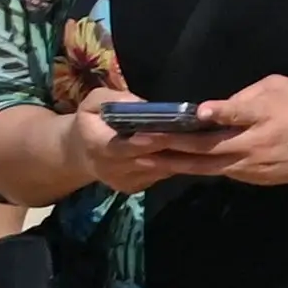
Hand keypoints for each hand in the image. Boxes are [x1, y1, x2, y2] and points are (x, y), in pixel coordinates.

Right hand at [54, 98, 214, 194]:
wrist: (80, 152)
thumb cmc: (91, 121)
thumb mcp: (94, 103)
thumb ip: (114, 100)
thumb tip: (141, 104)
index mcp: (97, 145)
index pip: (123, 148)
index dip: (147, 142)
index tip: (167, 134)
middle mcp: (111, 168)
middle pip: (148, 160)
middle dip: (175, 148)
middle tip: (202, 136)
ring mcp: (124, 181)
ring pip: (159, 170)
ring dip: (184, 158)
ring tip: (207, 142)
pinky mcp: (135, 187)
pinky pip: (161, 175)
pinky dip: (179, 163)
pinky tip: (198, 151)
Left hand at [156, 75, 287, 186]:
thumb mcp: (280, 89)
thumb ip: (244, 98)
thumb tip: (210, 109)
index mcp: (258, 121)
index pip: (223, 120)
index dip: (199, 120)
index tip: (174, 121)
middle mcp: (250, 148)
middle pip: (202, 151)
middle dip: (167, 148)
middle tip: (137, 144)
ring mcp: (253, 168)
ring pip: (207, 168)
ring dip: (176, 164)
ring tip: (147, 160)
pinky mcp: (258, 178)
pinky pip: (223, 172)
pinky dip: (199, 168)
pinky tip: (180, 164)